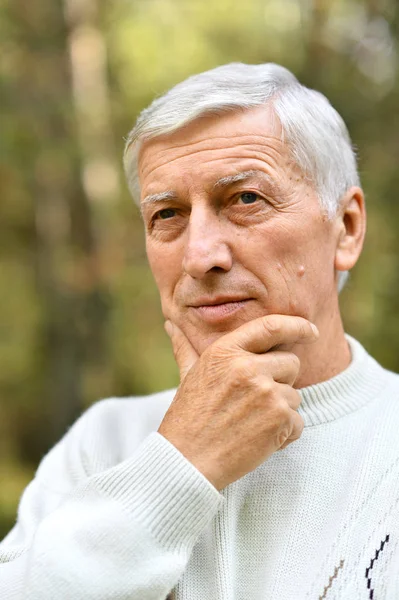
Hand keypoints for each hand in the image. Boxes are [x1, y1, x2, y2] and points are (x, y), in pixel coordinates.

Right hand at [158, 314, 317, 489]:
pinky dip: (285, 433)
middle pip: (291, 363)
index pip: (271, 326)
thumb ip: (186, 347)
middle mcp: (248, 367)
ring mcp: (266, 393)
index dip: (297, 325)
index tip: (310, 331)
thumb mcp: (188, 375)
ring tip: (250, 422)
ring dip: (280, 410)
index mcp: (226, 351)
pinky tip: (258, 439)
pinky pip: (298, 421)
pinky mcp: (280, 420)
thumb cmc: (187, 417)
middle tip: (255, 401)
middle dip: (281, 380)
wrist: (188, 461)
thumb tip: (172, 325)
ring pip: (295, 395)